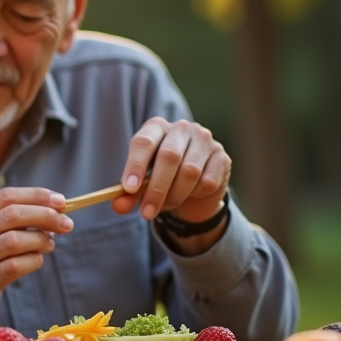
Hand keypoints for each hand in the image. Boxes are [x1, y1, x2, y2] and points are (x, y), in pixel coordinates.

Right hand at [0, 188, 72, 318]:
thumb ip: (2, 219)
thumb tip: (49, 209)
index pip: (5, 197)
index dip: (36, 196)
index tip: (59, 201)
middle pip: (13, 215)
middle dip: (46, 216)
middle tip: (65, 223)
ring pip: (15, 240)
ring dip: (41, 239)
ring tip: (49, 243)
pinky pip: (15, 266)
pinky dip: (34, 260)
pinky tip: (38, 259)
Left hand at [113, 117, 230, 232]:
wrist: (195, 188)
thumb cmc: (162, 178)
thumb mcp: (142, 185)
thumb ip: (129, 195)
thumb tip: (118, 206)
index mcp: (156, 127)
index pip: (143, 142)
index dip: (135, 165)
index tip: (129, 189)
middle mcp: (181, 128)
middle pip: (168, 156)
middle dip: (156, 189)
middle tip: (146, 213)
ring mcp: (205, 140)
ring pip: (189, 171)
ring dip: (175, 195)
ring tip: (166, 205)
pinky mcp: (222, 156)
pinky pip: (208, 181)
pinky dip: (196, 194)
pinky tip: (191, 194)